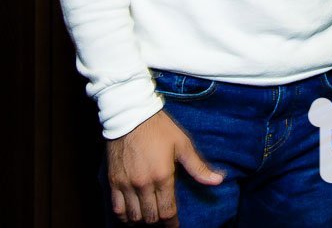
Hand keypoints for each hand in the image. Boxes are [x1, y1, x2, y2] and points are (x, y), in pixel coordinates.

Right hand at [107, 110, 224, 224]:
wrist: (130, 115)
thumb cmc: (159, 128)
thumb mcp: (183, 144)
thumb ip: (198, 167)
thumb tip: (218, 180)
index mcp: (162, 176)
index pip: (167, 211)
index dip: (172, 223)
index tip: (175, 226)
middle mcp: (143, 184)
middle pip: (151, 217)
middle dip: (159, 222)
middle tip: (163, 219)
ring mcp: (126, 184)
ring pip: (134, 217)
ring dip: (142, 221)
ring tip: (149, 217)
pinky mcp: (113, 181)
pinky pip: (117, 209)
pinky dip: (124, 217)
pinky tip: (131, 216)